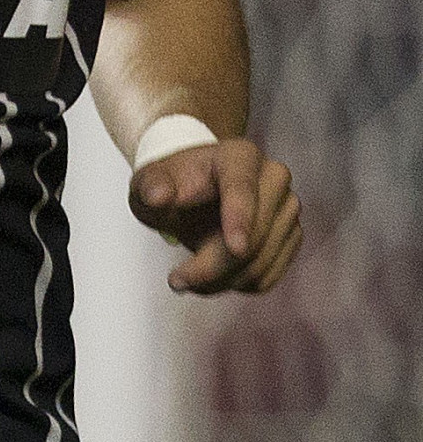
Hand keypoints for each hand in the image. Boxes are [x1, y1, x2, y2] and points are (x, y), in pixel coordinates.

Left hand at [129, 139, 301, 294]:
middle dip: (213, 266)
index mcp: (240, 155)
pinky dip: (235, 285)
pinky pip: (266, 276)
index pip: (242, 188)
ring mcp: (288, 208)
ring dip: (220, 281)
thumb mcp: (150, 182)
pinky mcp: (291, 237)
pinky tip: (211, 276)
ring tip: (186, 278)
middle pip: (254, 236)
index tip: (236, 248)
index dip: (240, 218)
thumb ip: (151, 186)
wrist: (193, 192)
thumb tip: (157, 196)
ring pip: (260, 263)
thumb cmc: (172, 184)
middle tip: (176, 280)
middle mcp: (274, 177)